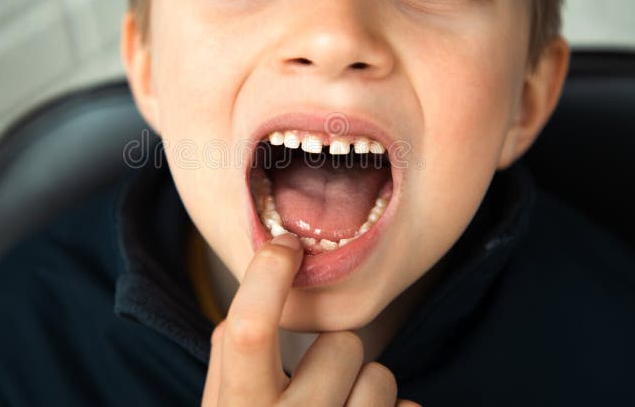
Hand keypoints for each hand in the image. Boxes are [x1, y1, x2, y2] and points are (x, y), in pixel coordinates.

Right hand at [201, 233, 421, 406]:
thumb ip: (228, 357)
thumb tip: (251, 296)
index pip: (247, 329)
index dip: (268, 275)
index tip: (286, 245)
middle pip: (341, 344)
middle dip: (335, 353)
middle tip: (316, 381)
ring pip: (380, 376)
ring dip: (365, 387)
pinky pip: (406, 406)